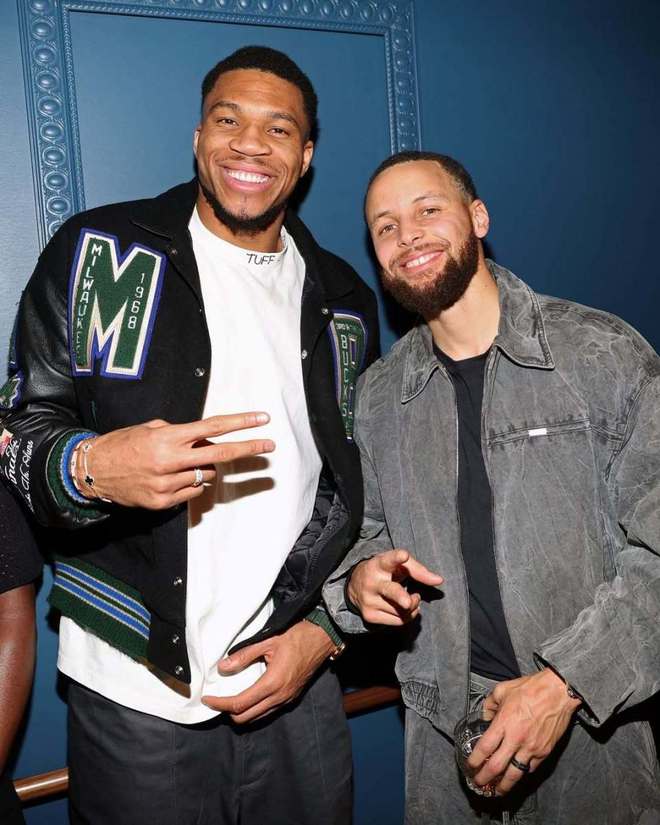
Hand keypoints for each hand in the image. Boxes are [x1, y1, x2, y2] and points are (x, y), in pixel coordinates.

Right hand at [76, 412, 273, 507]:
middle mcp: (170, 461)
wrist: (92, 472)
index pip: (213, 428)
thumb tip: (208, 441)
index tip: (262, 420)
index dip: (240, 424)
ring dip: (203, 467)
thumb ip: (180, 434)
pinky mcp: (163, 502)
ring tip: (181, 462)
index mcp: (168, 437)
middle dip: (248, 450)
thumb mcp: (150, 428)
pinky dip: (189, 483)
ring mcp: (167, 484)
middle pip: (221, 455)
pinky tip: (172, 477)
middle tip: (269, 446)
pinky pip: (191, 492)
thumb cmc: (123, 444)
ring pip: (205, 475)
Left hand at [202, 620, 334, 723]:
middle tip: (216, 700)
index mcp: (272, 684)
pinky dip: (254, 709)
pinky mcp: (291, 698)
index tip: (207, 700)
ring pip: (257, 717)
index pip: (239, 704)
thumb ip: (244, 655)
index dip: (220, 704)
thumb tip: (222, 667)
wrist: (323, 638)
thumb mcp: (268, 641)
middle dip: (227, 712)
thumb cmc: (297, 636)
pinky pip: (268, 711)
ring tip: (229, 699)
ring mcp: (287, 700)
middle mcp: (280, 697)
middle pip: (245, 717)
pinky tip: (248, 695)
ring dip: (241, 712)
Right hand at [347, 549, 442, 624]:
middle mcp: (372, 582)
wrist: (355, 585)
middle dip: (400, 597)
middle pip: (390, 591)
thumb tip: (440, 581)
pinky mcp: (369, 616)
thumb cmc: (385, 571)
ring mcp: (369, 600)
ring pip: (401, 610)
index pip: (389, 560)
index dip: (396, 558)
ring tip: (410, 599)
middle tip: (408, 602)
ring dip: (412, 607)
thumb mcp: (399, 565)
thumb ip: (419, 571)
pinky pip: (398, 621)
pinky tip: (403, 608)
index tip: (404, 555)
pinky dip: (406, 616)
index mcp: (379, 565)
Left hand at [467, 669, 581, 794]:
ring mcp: (531, 748)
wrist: (558, 692)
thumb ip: (490, 705)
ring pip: (514, 774)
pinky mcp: (544, 752)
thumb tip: (485, 716)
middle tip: (478, 783)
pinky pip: (530, 768)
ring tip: (496, 791)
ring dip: (503, 785)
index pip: (484, 748)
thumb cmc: (530, 688)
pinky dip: (521, 773)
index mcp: (503, 723)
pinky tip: (515, 774)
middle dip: (484, 778)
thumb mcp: (502, 690)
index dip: (475, 760)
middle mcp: (516, 739)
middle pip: (496, 767)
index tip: (470, 766)